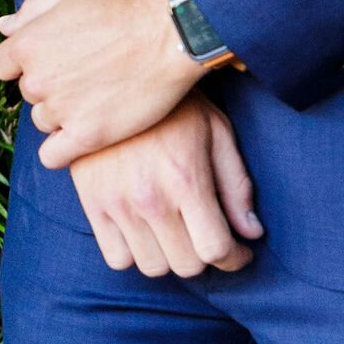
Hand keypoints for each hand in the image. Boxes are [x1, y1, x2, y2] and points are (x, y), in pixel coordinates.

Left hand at [0, 0, 199, 166]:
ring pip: (44, 122)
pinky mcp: (87, 136)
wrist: (174, 30)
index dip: (26, 62)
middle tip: (86, 72)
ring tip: (97, 97)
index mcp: (27, 43)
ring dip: (62, 114)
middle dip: (50, 84)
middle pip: (28, 93)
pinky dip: (63, 149)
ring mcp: (61, 110)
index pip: (3, 65)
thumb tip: (6, 26)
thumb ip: (34, 8)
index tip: (52, 59)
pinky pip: (53, 156)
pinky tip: (84, 134)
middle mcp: (37, 80)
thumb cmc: (127, 1)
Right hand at [61, 93, 262, 278]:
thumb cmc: (174, 103)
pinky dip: (134, 254)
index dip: (235, 258)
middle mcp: (150, 197)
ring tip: (176, 233)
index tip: (238, 251)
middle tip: (207, 238)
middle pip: (186, 265)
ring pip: (152, 267)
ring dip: (170, 257)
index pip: (215, 249)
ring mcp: (117, 203)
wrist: (109, 76)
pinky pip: (116, 258)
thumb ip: (235, 185)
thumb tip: (251, 233)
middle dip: (205, 257)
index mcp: (186, 179)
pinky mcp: (92, 202)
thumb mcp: (215, 131)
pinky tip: (145, 231)